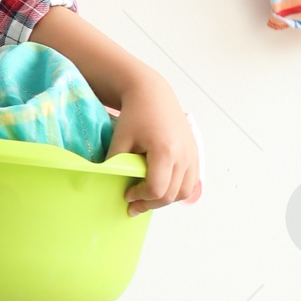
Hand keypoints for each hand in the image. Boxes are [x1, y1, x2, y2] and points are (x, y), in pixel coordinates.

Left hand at [108, 73, 201, 212]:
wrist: (153, 94)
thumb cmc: (135, 114)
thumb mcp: (120, 139)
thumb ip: (115, 165)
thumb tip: (106, 185)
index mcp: (165, 151)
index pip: (156, 189)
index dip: (140, 197)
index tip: (127, 194)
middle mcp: (183, 155)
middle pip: (171, 195)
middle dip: (150, 203)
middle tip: (133, 205)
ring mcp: (192, 155)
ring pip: (184, 192)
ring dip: (166, 199)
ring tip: (148, 198)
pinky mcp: (195, 154)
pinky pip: (191, 181)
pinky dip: (177, 190)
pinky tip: (162, 187)